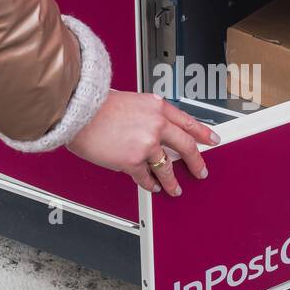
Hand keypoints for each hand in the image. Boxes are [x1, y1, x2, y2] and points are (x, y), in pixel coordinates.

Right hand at [67, 91, 218, 194]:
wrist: (78, 112)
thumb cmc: (98, 107)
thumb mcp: (132, 102)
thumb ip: (149, 115)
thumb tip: (159, 131)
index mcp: (157, 106)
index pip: (189, 122)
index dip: (204, 133)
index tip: (212, 140)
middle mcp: (156, 124)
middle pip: (187, 146)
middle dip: (197, 162)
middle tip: (201, 170)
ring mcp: (146, 144)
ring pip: (168, 167)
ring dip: (173, 181)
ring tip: (176, 188)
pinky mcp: (133, 161)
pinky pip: (147, 177)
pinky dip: (150, 184)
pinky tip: (152, 187)